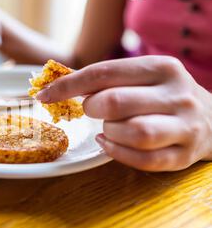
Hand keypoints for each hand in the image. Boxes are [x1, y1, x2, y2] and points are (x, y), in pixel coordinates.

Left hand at [37, 56, 211, 170]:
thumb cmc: (162, 96)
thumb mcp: (142, 77)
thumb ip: (106, 79)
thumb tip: (55, 87)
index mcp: (161, 67)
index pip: (103, 73)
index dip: (67, 86)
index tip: (43, 95)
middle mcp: (177, 95)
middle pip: (116, 102)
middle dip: (92, 109)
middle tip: (90, 111)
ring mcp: (184, 127)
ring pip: (135, 132)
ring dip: (110, 132)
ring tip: (108, 128)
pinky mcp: (184, 156)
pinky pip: (144, 160)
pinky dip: (118, 153)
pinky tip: (110, 144)